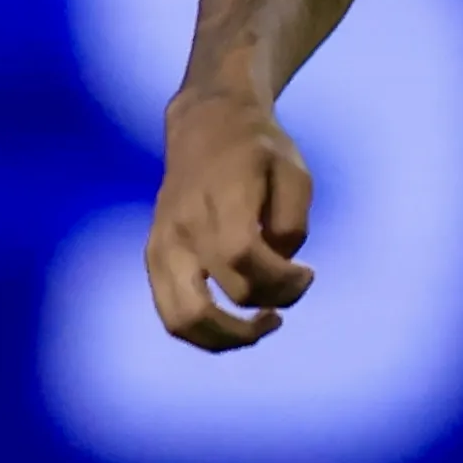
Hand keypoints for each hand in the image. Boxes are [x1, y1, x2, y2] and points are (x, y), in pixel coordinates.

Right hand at [147, 90, 315, 348]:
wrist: (205, 123)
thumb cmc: (258, 148)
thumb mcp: (295, 171)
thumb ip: (292, 222)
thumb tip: (278, 265)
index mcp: (219, 200)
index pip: (243, 260)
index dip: (281, 281)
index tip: (308, 273)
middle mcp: (183, 228)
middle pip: (210, 303)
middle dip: (258, 316)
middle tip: (286, 302)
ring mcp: (163, 245)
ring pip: (181, 320)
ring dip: (225, 339)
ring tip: (258, 327)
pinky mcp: (154, 256)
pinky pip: (171, 313)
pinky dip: (204, 331)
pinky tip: (233, 321)